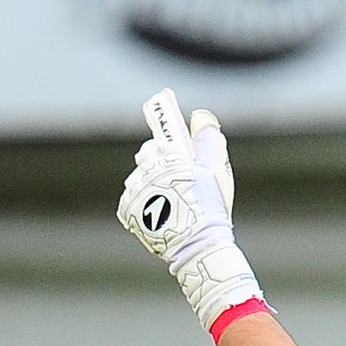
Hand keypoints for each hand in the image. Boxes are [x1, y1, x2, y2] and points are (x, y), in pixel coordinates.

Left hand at [117, 90, 262, 329]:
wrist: (198, 247)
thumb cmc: (212, 209)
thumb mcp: (217, 173)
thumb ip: (209, 141)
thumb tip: (199, 117)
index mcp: (177, 159)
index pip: (167, 127)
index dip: (165, 111)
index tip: (162, 97)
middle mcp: (153, 171)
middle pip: (149, 150)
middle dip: (160, 155)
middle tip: (177, 172)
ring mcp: (138, 190)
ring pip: (139, 173)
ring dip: (151, 179)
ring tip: (170, 197)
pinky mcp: (128, 208)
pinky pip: (131, 194)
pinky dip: (142, 198)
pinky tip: (159, 209)